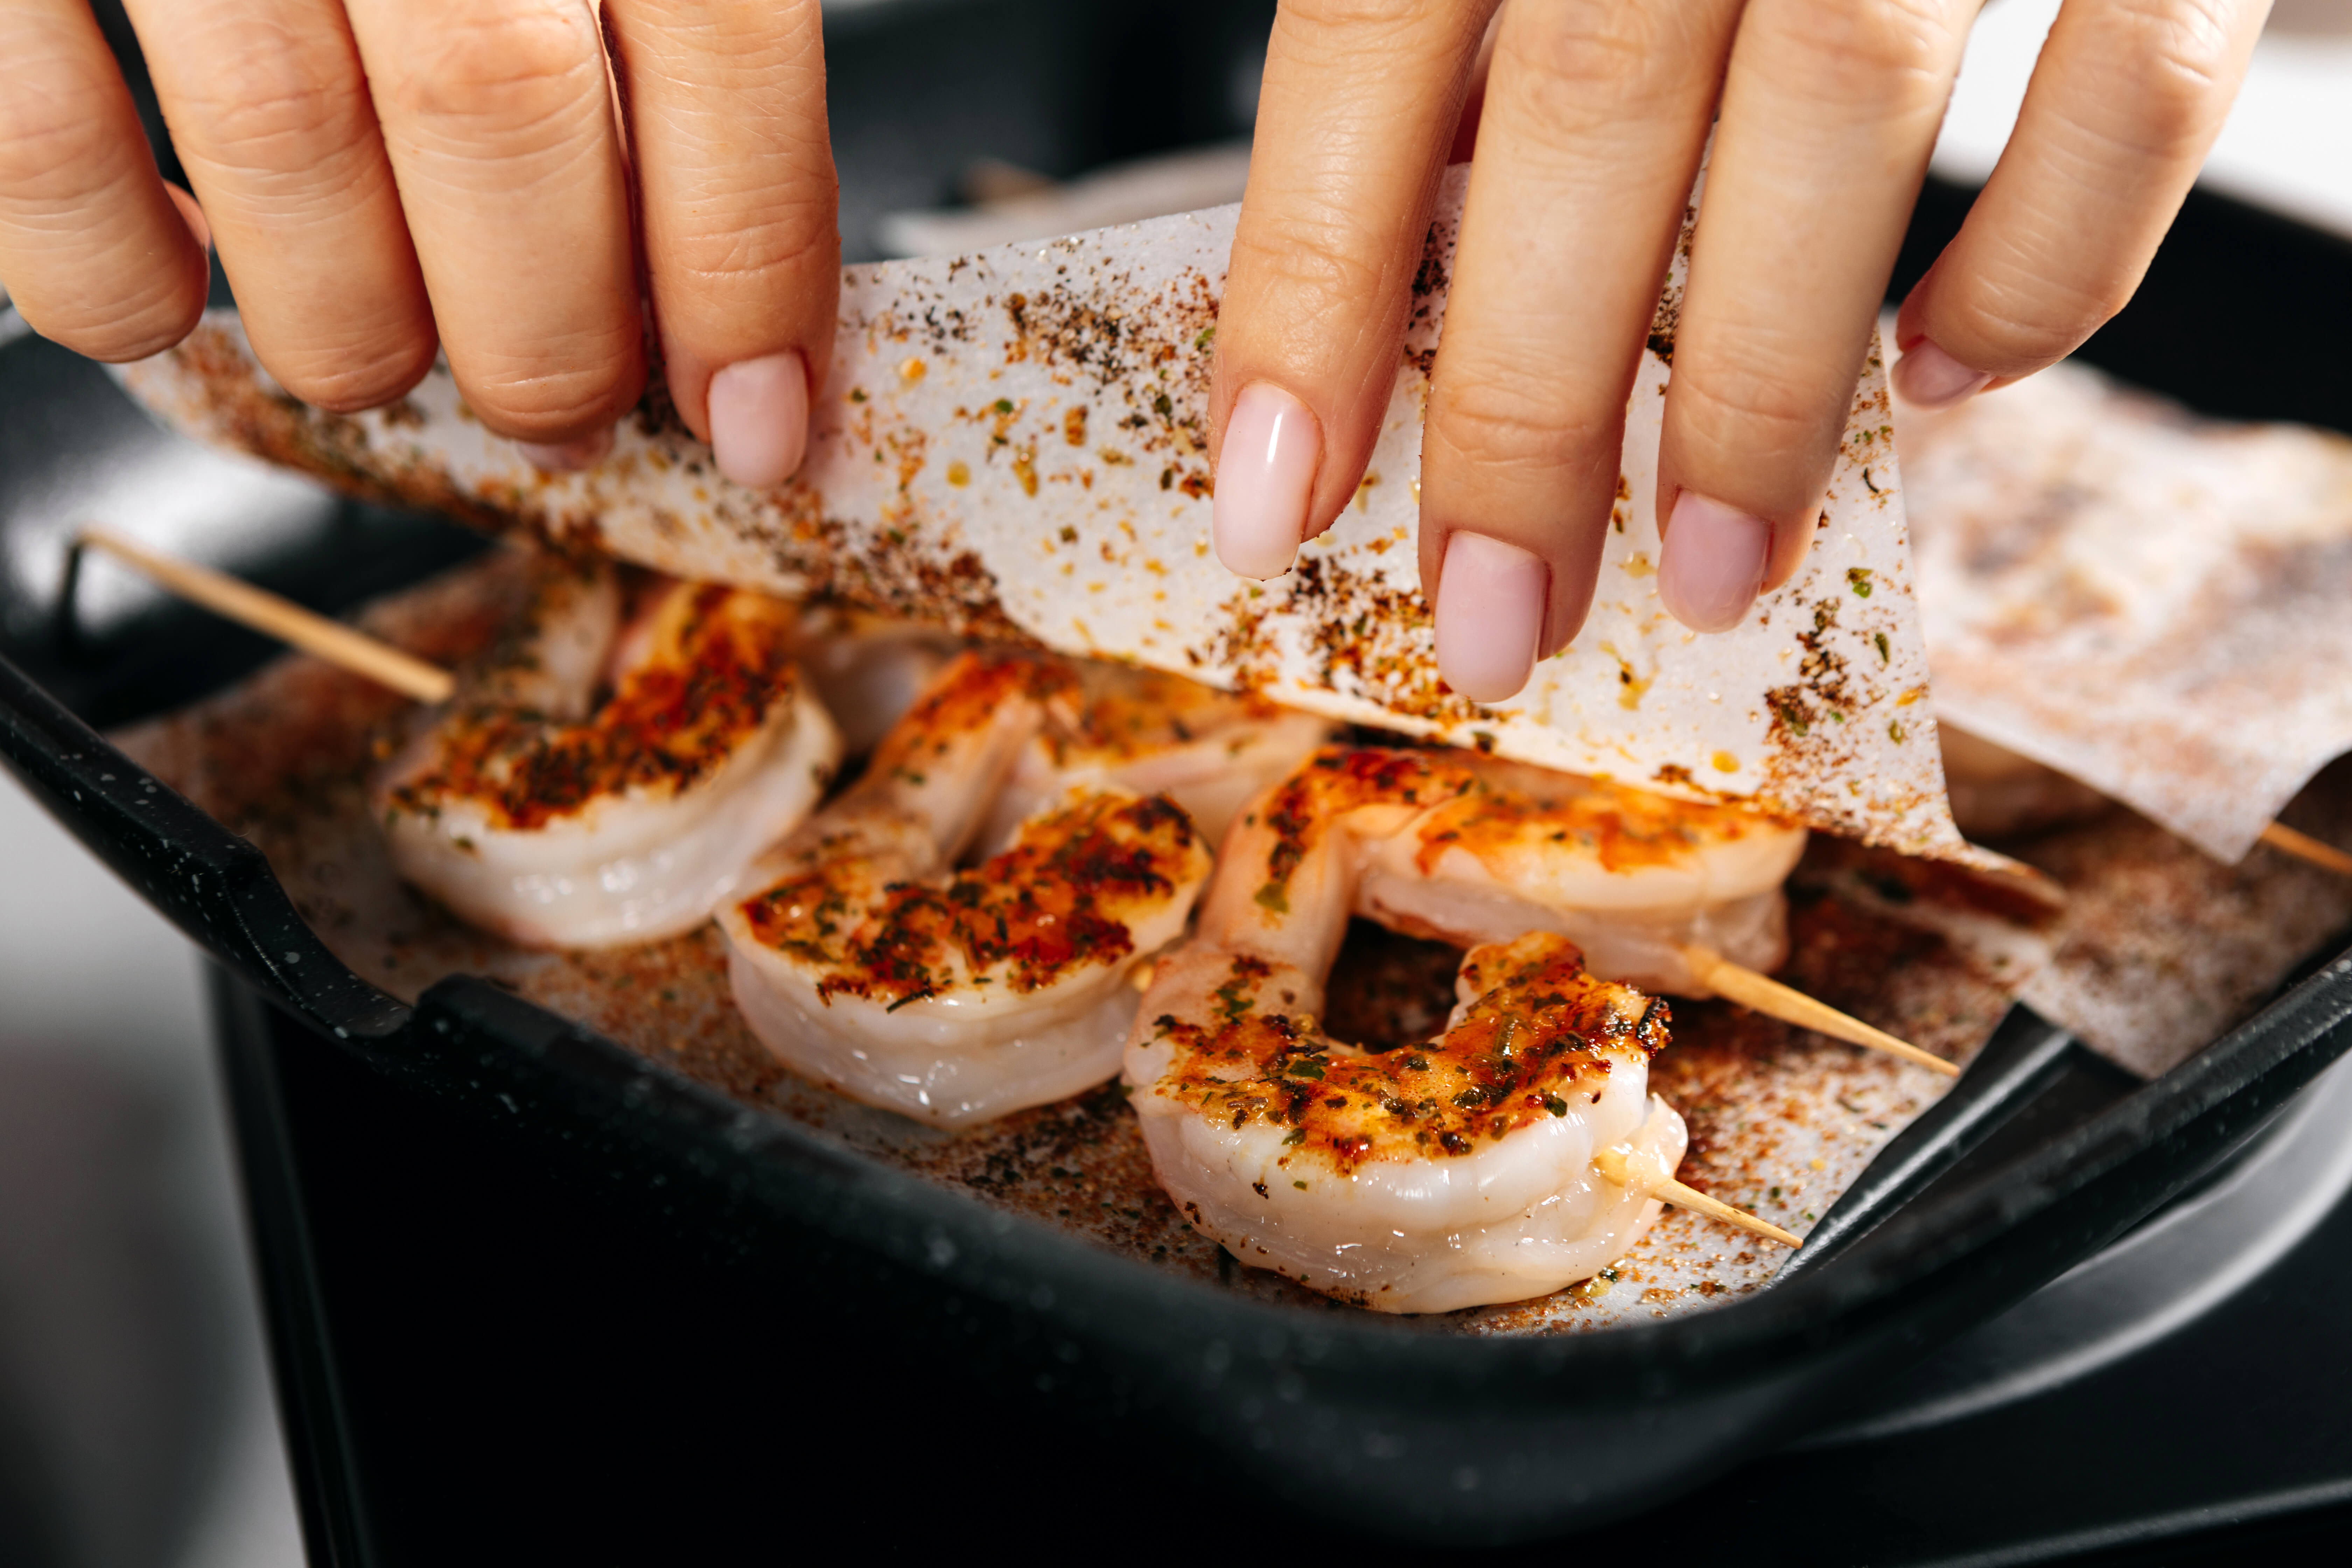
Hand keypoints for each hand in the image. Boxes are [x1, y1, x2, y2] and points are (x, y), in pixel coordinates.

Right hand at [0, 0, 837, 485]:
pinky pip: (42, 141)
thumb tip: (738, 274)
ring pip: (289, 147)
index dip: (747, 262)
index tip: (761, 412)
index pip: (717, 40)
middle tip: (565, 408)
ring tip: (390, 362)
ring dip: (359, 328)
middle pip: (502, 108)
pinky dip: (113, 268)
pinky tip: (175, 289)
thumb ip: (675, 16)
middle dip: (551, 335)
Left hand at [1207, 0, 2267, 700]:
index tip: (1273, 503)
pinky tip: (1948, 379)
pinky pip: (2133, 81)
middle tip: (1496, 621)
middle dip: (1529, 415)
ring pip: (1838, 112)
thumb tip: (1390, 287)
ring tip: (1713, 574)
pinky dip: (2045, 263)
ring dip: (1761, 389)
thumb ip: (1475, 33)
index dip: (1309, 294)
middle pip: (1589, 117)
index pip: (1368, 47)